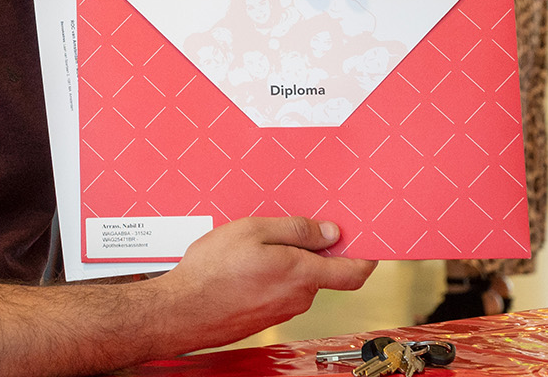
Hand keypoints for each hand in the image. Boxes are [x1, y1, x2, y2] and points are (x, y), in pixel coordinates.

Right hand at [151, 217, 375, 354]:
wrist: (182, 311)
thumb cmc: (212, 271)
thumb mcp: (253, 231)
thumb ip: (296, 230)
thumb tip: (330, 233)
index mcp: (303, 274)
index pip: (354, 272)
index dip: (365, 256)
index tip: (364, 242)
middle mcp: (299, 297)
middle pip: (321, 272)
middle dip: (310, 251)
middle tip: (281, 231)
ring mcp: (281, 311)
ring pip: (295, 282)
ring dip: (283, 264)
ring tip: (248, 249)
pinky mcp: (264, 318)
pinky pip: (276, 292)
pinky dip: (266, 278)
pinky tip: (240, 268)